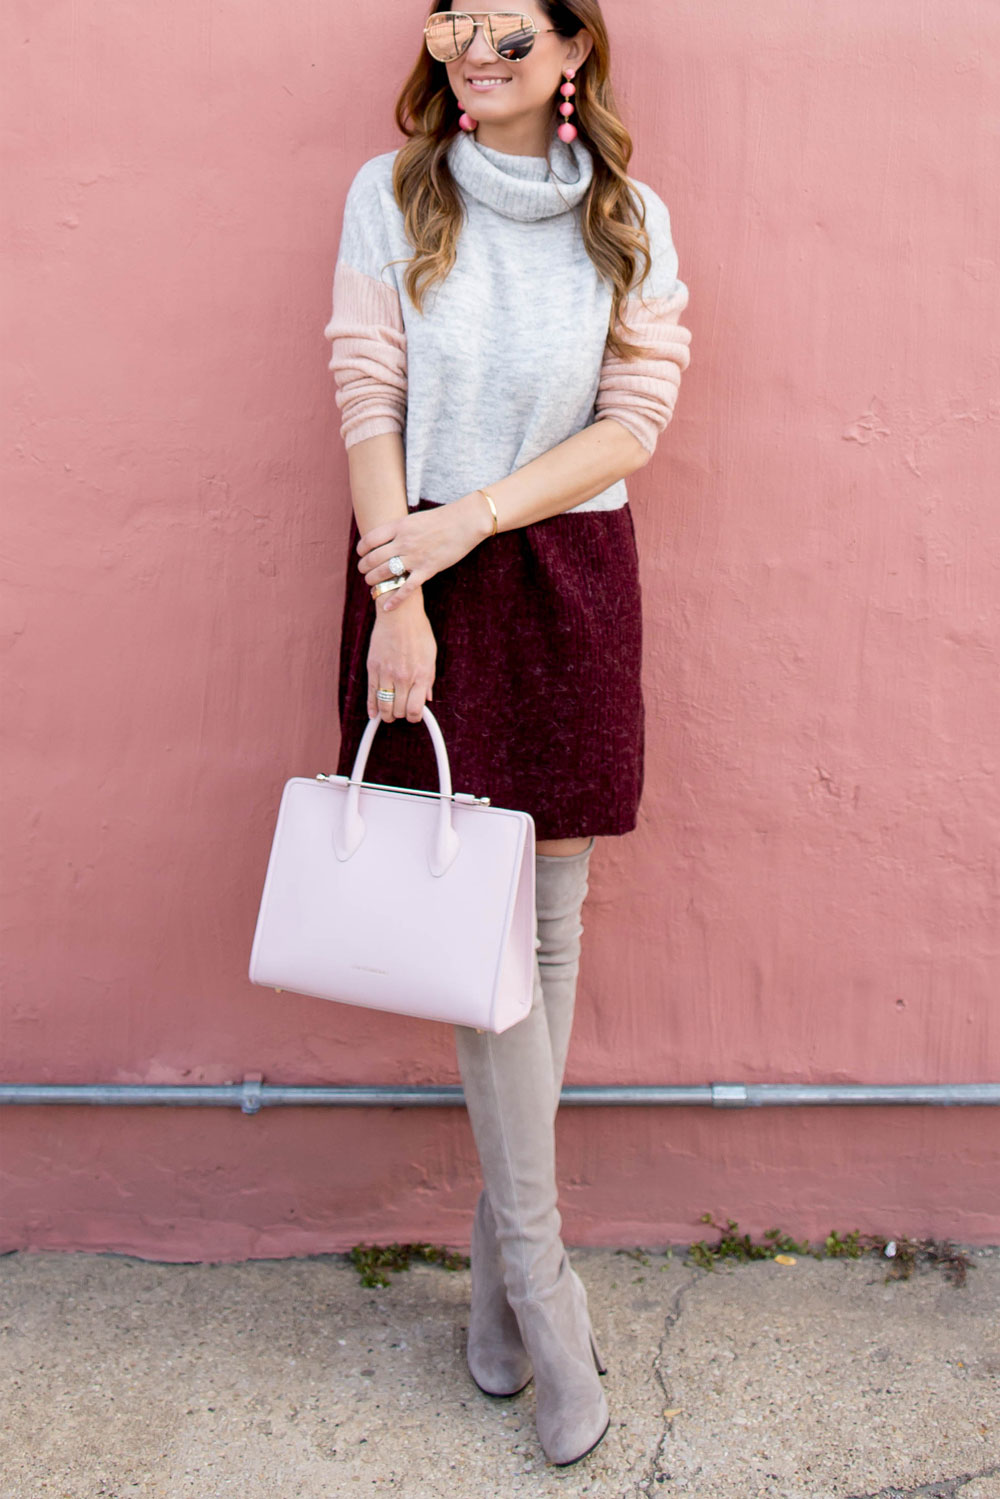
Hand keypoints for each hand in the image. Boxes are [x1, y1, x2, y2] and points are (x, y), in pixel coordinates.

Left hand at [357, 492, 494, 611]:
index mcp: (399, 526)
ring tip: (371, 583)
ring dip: (374, 581)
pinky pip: (406, 588)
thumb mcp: (415, 519)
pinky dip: (394, 600)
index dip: (362, 548)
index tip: (361, 553)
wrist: (465, 522)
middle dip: (364, 567)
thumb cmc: (442, 519)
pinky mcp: (427, 570)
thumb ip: (400, 529)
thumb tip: (387, 538)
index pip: (370, 539)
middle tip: (363, 571)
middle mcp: (404, 542)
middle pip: (374, 558)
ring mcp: (415, 557)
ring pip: (385, 573)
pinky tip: (386, 607)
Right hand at [367, 589, 436, 722]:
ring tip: (389, 714)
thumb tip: (427, 698)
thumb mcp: (430, 655)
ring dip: (387, 714)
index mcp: (421, 675)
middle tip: (402, 709)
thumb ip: (429, 679)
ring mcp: (387, 673)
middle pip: (399, 711)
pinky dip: (372, 708)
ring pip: (384, 706)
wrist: (399, 613)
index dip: (414, 717)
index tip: (414, 714)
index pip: (415, 710)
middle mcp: (404, 677)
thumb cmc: (418, 632)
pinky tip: (373, 714)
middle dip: (401, 714)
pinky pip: (371, 694)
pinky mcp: (373, 668)